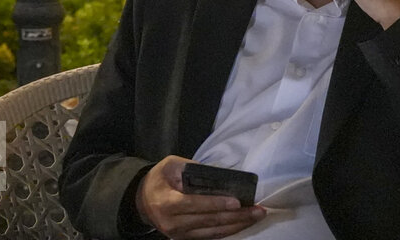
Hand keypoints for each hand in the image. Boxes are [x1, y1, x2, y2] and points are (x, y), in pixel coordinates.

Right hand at [135, 156, 264, 239]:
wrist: (142, 200)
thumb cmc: (159, 179)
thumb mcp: (171, 166)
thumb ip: (192, 168)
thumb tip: (221, 175)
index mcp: (167, 203)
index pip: (195, 204)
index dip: (216, 204)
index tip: (237, 202)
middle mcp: (173, 223)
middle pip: (209, 220)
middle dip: (236, 216)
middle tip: (258, 210)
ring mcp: (180, 234)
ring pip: (213, 232)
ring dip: (237, 225)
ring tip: (256, 216)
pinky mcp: (186, 238)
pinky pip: (210, 236)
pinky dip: (228, 231)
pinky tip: (242, 224)